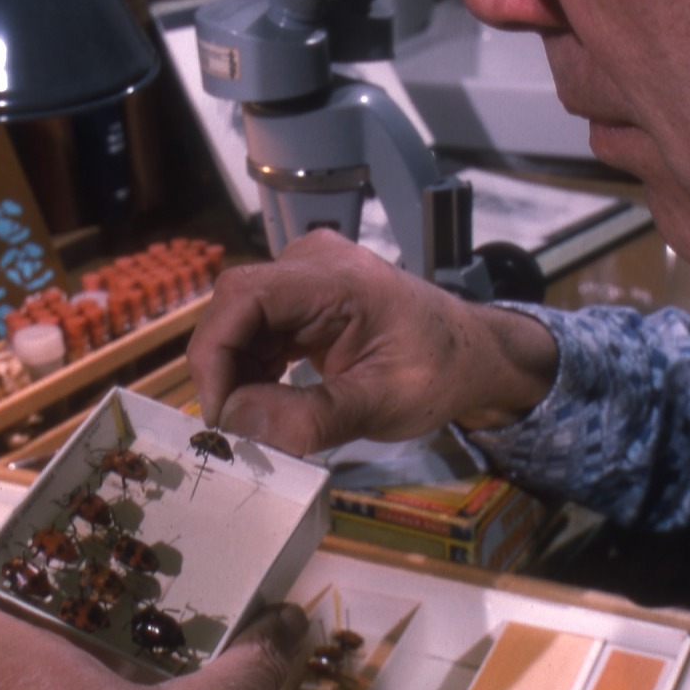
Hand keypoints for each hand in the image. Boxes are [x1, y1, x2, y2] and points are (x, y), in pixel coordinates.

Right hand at [187, 228, 558, 457]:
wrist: (472, 355)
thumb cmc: (439, 374)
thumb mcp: (381, 405)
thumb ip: (311, 417)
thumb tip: (236, 424)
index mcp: (339, 278)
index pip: (246, 295)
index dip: (216, 351)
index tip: (218, 411)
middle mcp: (312, 261)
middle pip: (236, 306)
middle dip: (224, 368)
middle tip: (233, 427)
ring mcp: (305, 273)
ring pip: (240, 319)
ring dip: (237, 371)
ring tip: (254, 420)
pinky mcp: (303, 294)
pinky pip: (257, 326)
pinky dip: (252, 366)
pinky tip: (267, 400)